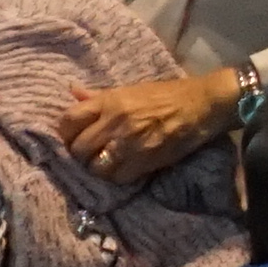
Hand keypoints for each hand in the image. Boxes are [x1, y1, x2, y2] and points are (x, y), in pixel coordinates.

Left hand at [61, 67, 245, 184]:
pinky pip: (118, 177)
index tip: (72, 137)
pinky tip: (124, 169)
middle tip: (89, 154)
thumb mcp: (131, 89)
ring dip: (98, 168)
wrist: (202, 104)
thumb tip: (72, 92)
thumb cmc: (166, 94)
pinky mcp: (146, 160)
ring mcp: (130, 143)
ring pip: (95, 167)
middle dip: (80, 154)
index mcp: (110, 101)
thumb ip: (99, 96)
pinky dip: (118, 176)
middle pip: (78, 148)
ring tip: (106, 163)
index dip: (66, 133)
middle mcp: (116, 121)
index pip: (68, 120)